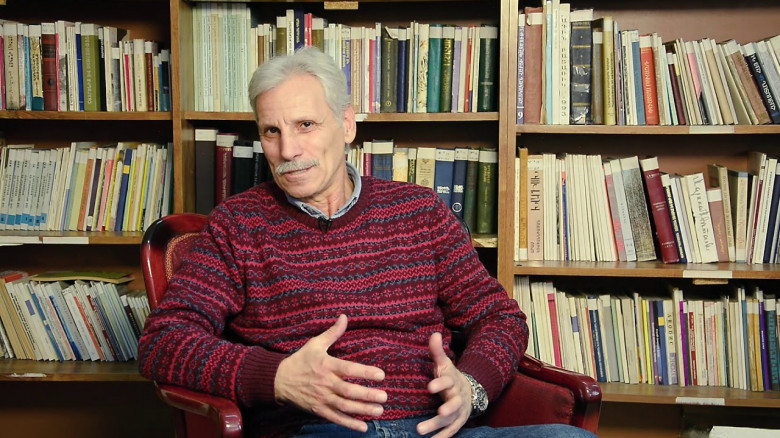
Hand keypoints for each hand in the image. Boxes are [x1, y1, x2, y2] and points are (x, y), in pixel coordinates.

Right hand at [274, 314, 387, 431]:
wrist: (279, 380)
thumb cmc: (300, 360)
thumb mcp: (315, 344)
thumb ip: (333, 332)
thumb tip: (344, 317)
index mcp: (327, 365)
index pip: (349, 369)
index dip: (365, 372)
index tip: (381, 375)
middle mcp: (326, 383)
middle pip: (349, 390)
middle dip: (367, 394)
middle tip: (384, 396)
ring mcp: (322, 398)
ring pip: (345, 406)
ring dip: (363, 409)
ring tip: (379, 410)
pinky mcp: (318, 409)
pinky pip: (336, 418)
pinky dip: (349, 424)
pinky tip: (364, 427)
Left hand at [416, 332, 472, 437]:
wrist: (470, 391)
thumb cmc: (450, 377)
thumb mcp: (444, 364)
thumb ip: (437, 351)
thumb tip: (434, 333)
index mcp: (452, 381)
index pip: (447, 381)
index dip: (439, 383)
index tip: (429, 386)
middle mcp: (458, 397)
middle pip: (453, 404)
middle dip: (446, 409)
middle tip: (437, 413)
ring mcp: (459, 411)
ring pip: (450, 420)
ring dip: (437, 426)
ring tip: (420, 430)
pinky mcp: (458, 422)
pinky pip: (451, 431)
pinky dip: (442, 437)